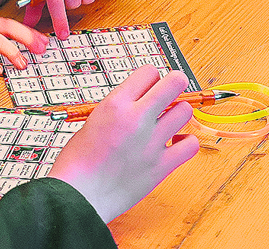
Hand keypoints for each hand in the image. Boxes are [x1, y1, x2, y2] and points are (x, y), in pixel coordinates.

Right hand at [49, 66, 199, 222]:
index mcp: (116, 105)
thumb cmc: (78, 162)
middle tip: (171, 91)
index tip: (149, 87)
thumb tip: (139, 101)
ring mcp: (152, 142)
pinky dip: (187, 142)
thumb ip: (120, 108)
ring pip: (185, 111)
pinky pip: (191, 145)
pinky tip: (176, 143)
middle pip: (175, 82)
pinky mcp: (161, 166)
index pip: (148, 72)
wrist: (77, 196)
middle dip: (175, 83)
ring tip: (169, 121)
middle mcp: (137, 119)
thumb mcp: (93, 120)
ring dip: (179, 113)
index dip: (150, 78)